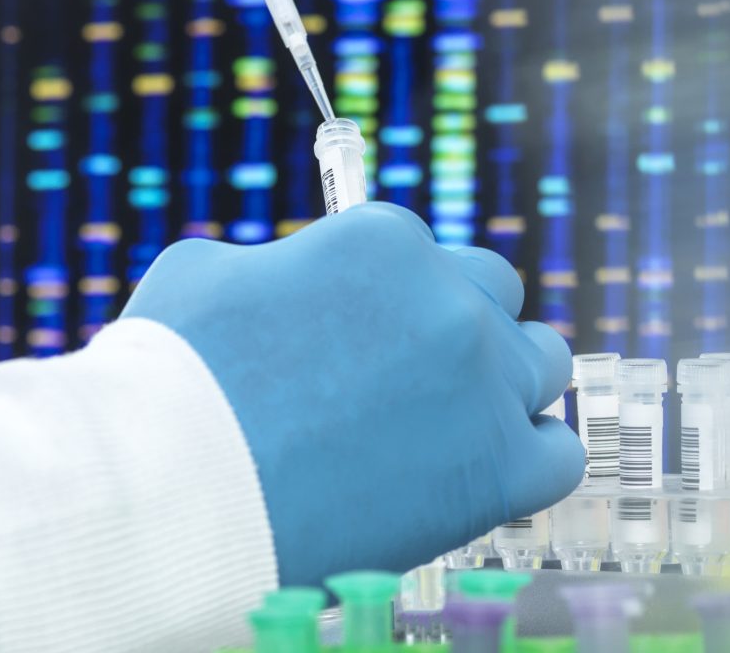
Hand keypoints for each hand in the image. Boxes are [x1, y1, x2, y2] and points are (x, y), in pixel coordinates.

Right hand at [123, 202, 582, 586]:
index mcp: (384, 240)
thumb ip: (275, 266)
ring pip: (541, 363)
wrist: (176, 490)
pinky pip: (558, 454)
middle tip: (404, 377)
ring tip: (444, 426)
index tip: (360, 336)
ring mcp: (483, 383)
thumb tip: (291, 283)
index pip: (418, 253)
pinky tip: (480, 472)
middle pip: (492, 294)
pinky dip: (527, 459)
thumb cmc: (171, 380)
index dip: (384, 298)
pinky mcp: (497, 470)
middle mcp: (449, 299)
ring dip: (501, 384)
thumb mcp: (209, 275)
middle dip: (453, 327)